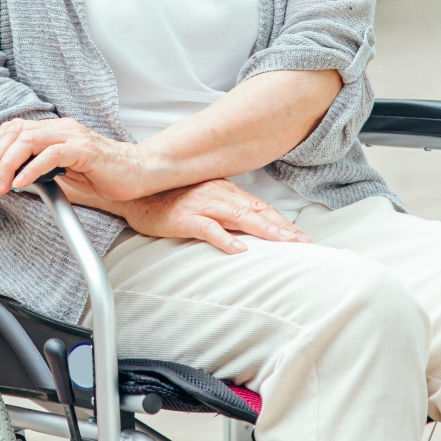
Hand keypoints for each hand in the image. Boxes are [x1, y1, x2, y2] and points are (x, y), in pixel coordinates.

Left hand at [0, 116, 149, 199]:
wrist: (141, 173)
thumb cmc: (106, 174)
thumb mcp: (67, 169)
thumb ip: (44, 167)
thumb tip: (16, 177)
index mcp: (57, 130)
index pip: (15, 127)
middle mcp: (63, 128)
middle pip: (16, 132)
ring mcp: (74, 137)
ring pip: (29, 140)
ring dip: (9, 164)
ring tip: (3, 186)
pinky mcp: (86, 151)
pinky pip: (52, 155)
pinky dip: (32, 169)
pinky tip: (23, 183)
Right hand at [110, 178, 309, 254]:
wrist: (136, 191)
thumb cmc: (170, 198)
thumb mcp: (205, 198)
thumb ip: (227, 209)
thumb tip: (251, 225)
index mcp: (225, 191)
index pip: (260, 207)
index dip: (283, 222)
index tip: (302, 237)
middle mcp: (218, 194)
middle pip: (257, 212)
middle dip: (282, 228)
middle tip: (304, 243)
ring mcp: (202, 205)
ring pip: (239, 217)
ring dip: (264, 231)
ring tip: (284, 243)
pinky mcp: (184, 217)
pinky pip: (208, 228)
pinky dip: (224, 238)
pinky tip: (239, 249)